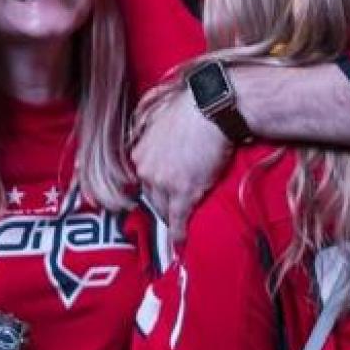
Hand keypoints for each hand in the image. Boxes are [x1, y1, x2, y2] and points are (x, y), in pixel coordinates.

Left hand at [131, 86, 232, 241]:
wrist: (210, 108)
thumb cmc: (191, 108)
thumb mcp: (160, 119)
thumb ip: (153, 135)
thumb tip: (159, 142)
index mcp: (139, 152)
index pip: (143, 179)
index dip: (154, 189)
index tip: (160, 195)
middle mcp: (146, 169)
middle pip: (151, 197)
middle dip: (161, 206)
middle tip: (171, 213)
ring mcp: (163, 182)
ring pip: (163, 209)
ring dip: (171, 220)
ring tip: (177, 228)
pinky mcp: (183, 192)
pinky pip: (178, 218)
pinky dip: (179, 233)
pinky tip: (181, 241)